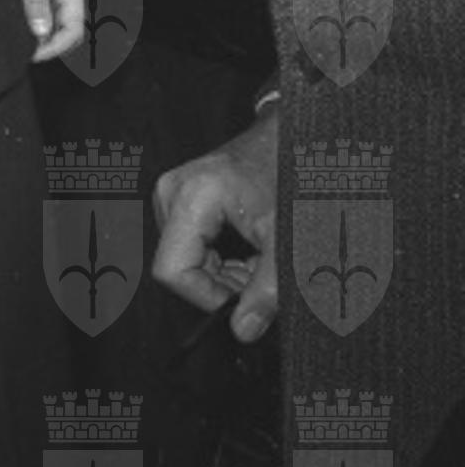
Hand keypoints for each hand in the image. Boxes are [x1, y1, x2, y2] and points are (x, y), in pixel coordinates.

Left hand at [10, 0, 85, 60]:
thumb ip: (34, 0)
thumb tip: (40, 32)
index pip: (74, 29)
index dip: (57, 46)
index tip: (35, 54)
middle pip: (68, 30)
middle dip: (50, 45)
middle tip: (26, 53)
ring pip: (58, 24)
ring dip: (43, 37)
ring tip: (23, 45)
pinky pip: (49, 14)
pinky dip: (38, 25)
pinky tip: (24, 29)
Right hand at [152, 107, 278, 340]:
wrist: (294, 136)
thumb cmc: (292, 174)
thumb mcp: (286, 238)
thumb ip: (267, 289)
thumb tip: (244, 330)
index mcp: (189, 197)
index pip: (172, 270)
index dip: (208, 298)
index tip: (246, 304)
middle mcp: (171, 193)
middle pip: (180, 266)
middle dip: (224, 284)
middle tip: (266, 279)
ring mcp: (174, 194)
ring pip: (188, 259)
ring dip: (228, 274)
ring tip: (264, 260)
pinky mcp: (183, 198)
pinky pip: (194, 245)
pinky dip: (225, 258)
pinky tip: (254, 249)